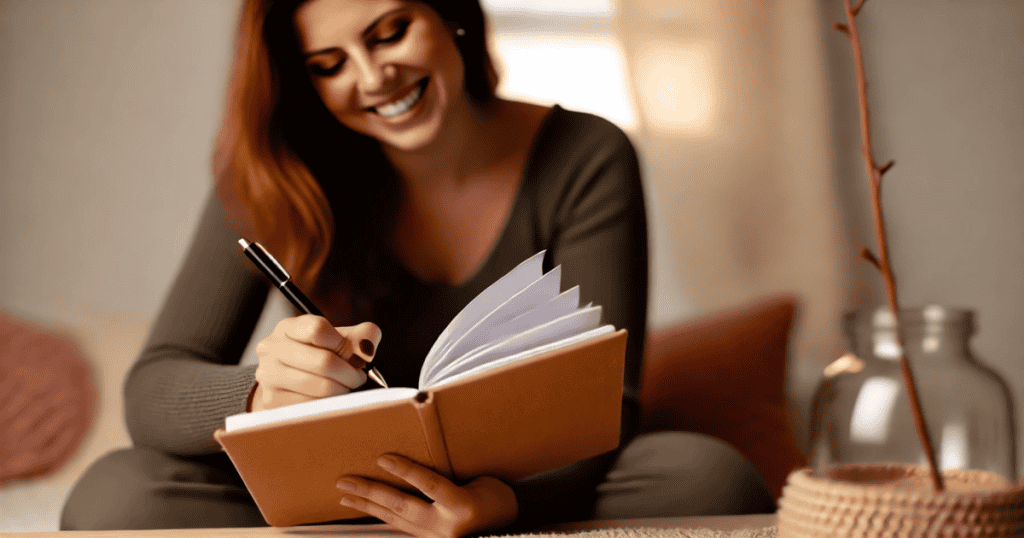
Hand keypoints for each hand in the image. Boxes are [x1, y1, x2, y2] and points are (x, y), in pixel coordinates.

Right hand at [250, 316, 381, 411]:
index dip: (343, 343)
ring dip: (342, 390)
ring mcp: (268, 375)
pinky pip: (313, 406)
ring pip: (321, 386)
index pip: (317, 329)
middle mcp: (272, 348)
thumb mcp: (338, 341)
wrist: (288, 385)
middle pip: (323, 361)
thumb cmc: (318, 358)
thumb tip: (367, 347)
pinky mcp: (272, 401)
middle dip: (350, 373)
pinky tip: (331, 399)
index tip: (354, 353)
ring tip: (345, 388)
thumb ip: (360, 337)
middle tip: (358, 378)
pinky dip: (329, 404)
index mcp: (288, 327)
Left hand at [336, 455, 517, 537]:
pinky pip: (401, 526)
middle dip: (371, 492)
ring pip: (395, 518)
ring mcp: (436, 537)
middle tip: (345, 481)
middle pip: (402, 506)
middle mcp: (446, 527)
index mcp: (463, 507)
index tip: (382, 458)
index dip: (405, 471)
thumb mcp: (482, 483)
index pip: (429, 486)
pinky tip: (368, 509)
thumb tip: (419, 467)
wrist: (509, 528)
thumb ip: (452, 478)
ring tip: (346, 496)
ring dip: (368, 506)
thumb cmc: (498, 501)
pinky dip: (382, 516)